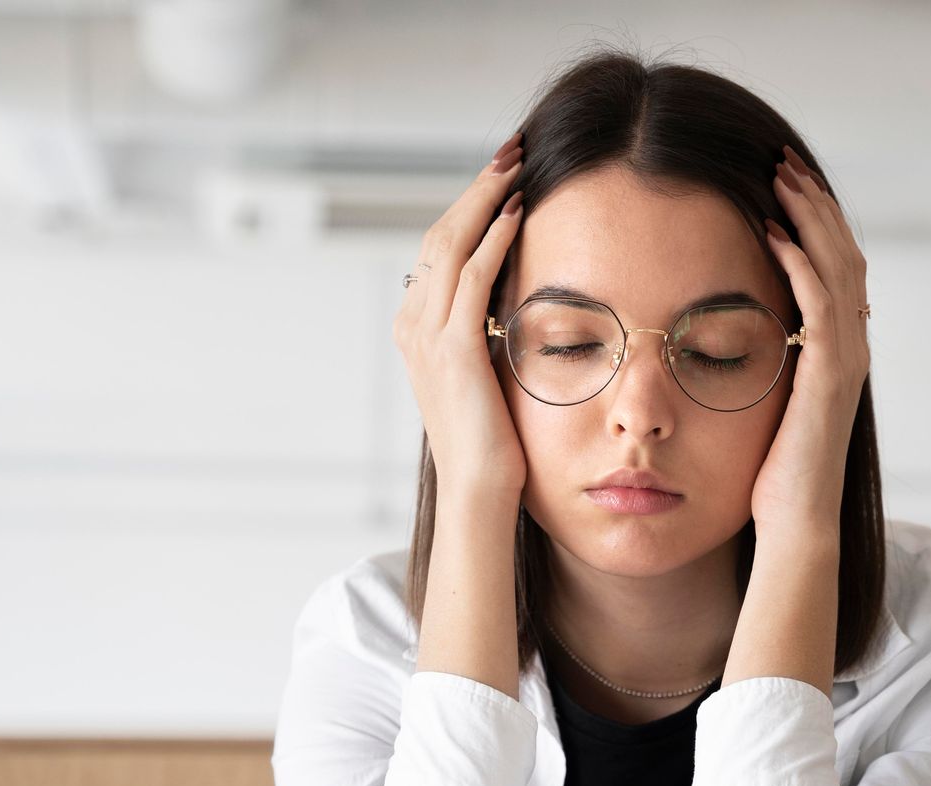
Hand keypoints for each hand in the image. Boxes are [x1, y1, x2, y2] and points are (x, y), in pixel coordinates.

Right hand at [392, 130, 529, 500]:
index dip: (470, 205)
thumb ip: (489, 333)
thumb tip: (516, 299)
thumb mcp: (487, 373)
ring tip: (518, 164)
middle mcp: (412, 324)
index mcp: (416, 327)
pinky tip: (518, 211)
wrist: (480, 491)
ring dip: (485, 198)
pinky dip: (493, 239)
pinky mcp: (452, 351)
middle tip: (513, 149)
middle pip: (439, 234)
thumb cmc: (494, 442)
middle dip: (476, 187)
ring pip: (450, 244)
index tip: (505, 174)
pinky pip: (471, 278)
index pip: (440, 249)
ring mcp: (427, 336)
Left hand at [753, 144, 870, 533]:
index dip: (814, 223)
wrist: (795, 525)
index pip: (835, 269)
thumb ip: (767, 367)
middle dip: (813, 204)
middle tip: (781, 162)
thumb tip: (736, 338)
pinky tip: (774, 232)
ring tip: (778, 178)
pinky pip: (819, 305)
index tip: (781, 185)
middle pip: (843, 254)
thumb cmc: (774, 477)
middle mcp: (851, 349)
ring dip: (808, 218)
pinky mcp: (828, 376)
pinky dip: (800, 263)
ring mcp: (845, 361)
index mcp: (838, 352)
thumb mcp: (771, 406)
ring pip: (837, 268)